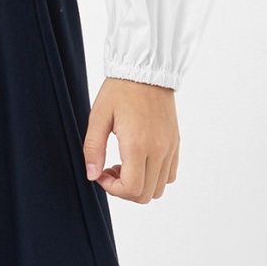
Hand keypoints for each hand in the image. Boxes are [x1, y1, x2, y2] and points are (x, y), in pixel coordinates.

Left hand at [82, 77, 178, 202]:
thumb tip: (92, 175)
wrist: (146, 71)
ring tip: (124, 166)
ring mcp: (169, 148)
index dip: (113, 189)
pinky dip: (154, 177)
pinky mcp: (175, 143)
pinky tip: (139, 161)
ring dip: (139, 186)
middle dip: (124, 191)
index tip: (102, 174)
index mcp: (138, 144)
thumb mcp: (99, 117)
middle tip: (110, 171)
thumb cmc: (121, 90)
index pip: (132, 188)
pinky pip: (170, 174)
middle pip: (146, 194)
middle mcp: (158, 150)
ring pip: (159, 188)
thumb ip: (93, 149)